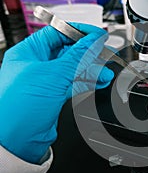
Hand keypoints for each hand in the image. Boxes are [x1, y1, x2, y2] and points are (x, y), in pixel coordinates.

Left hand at [0, 23, 113, 163]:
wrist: (15, 140)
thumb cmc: (18, 107)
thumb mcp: (53, 74)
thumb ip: (78, 56)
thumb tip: (94, 40)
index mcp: (29, 52)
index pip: (58, 33)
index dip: (79, 32)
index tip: (97, 35)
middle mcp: (37, 65)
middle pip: (68, 52)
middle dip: (89, 54)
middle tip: (105, 54)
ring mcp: (46, 82)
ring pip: (74, 70)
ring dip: (92, 71)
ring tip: (106, 73)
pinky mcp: (54, 96)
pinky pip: (74, 84)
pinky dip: (88, 83)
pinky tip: (100, 81)